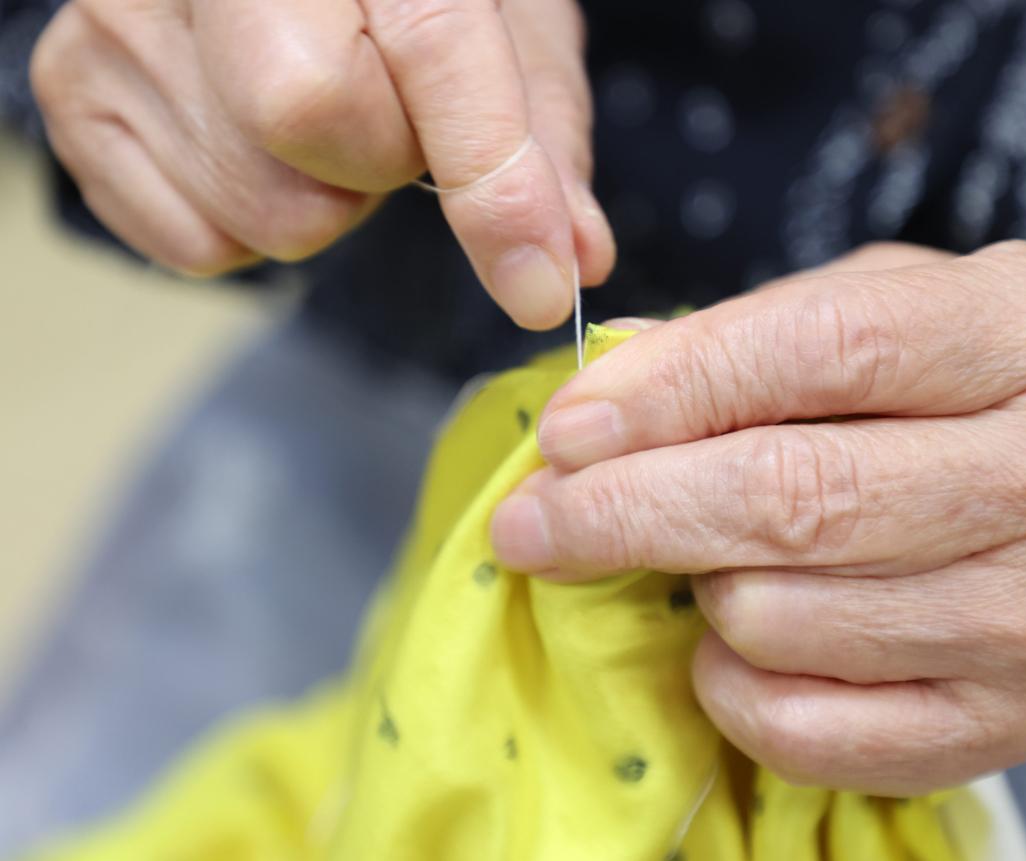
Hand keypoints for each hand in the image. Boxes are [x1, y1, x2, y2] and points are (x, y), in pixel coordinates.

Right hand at [30, 0, 611, 328]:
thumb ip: (539, 141)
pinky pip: (191, 244)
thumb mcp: (503, 28)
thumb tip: (569, 260)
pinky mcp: (71, 88)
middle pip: (308, 120)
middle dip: (377, 164)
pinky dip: (245, 227)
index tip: (536, 284)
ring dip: (317, 202)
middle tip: (382, 126)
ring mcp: (120, 14)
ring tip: (311, 128)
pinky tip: (247, 151)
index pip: (426, 48)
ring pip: (260, 209)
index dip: (493, 182)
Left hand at [491, 240, 1025, 794]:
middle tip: (533, 520)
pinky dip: (731, 688)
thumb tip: (610, 378)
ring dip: (693, 588)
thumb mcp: (917, 304)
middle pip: (795, 501)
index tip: (567, 428)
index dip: (673, 391)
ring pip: (781, 618)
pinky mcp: (1011, 724)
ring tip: (694, 554)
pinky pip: (810, 729)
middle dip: (625, 512)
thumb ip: (769, 326)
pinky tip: (733, 639)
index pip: (825, 353)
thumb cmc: (1006, 388)